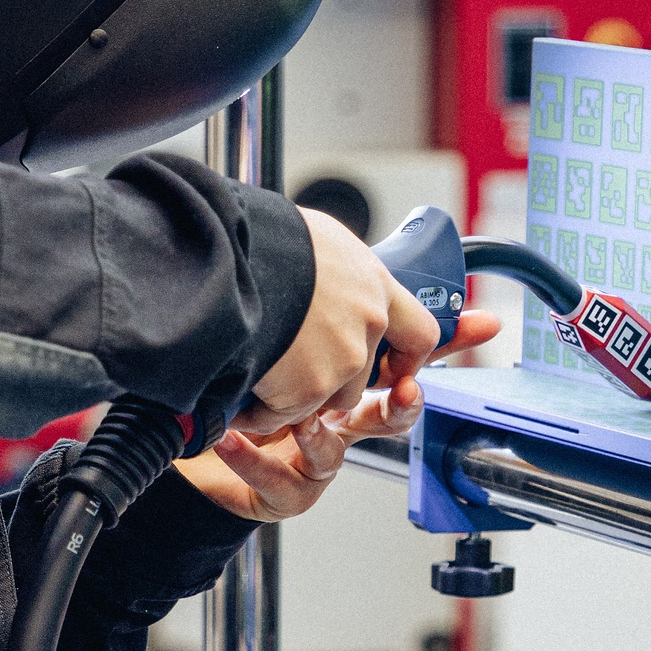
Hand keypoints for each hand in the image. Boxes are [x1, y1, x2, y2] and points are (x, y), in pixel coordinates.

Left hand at [179, 310, 499, 520]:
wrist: (184, 429)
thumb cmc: (230, 373)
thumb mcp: (276, 321)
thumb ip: (314, 293)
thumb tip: (336, 240)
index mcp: (345, 374)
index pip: (407, 357)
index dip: (449, 341)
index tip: (487, 324)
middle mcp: (337, 416)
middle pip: (390, 415)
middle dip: (400, 405)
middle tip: (403, 388)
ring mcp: (312, 457)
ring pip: (336, 454)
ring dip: (317, 435)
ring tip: (298, 417)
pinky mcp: (281, 491)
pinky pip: (280, 482)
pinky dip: (256, 461)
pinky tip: (233, 439)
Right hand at [239, 209, 446, 433]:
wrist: (229, 255)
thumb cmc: (264, 237)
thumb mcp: (316, 239)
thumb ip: (336, 270)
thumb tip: (327, 276)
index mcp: (374, 284)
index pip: (420, 333)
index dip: (406, 358)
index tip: (391, 369)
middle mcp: (368, 324)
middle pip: (363, 376)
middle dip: (333, 380)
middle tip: (295, 365)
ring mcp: (342, 360)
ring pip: (328, 399)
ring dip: (297, 394)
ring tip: (259, 367)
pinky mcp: (308, 389)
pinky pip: (283, 414)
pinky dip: (258, 409)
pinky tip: (239, 387)